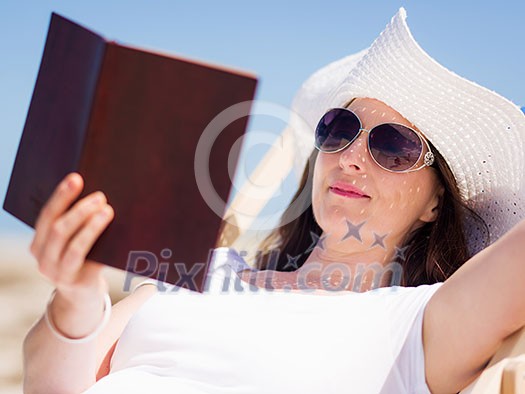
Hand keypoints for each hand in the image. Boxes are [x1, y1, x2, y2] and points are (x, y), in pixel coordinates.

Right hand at [29, 172, 113, 298]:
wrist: (82, 298)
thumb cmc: (81, 261)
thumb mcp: (69, 244)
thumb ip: (74, 225)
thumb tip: (98, 196)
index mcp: (38, 245)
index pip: (47, 216)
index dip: (61, 196)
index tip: (76, 178)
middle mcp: (43, 260)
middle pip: (59, 230)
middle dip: (80, 210)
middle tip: (100, 196)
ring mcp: (59, 275)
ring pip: (75, 246)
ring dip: (92, 227)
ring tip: (108, 210)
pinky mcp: (79, 284)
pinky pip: (92, 262)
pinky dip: (104, 246)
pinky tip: (116, 234)